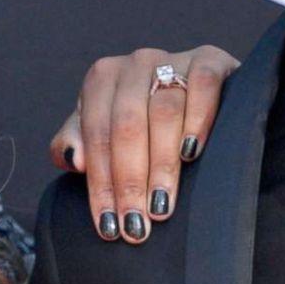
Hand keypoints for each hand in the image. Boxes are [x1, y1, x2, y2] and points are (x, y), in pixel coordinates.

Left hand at [50, 45, 238, 242]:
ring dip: (162, 164)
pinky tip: (192, 153)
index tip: (109, 225)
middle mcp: (135, 63)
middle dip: (130, 181)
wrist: (198, 96)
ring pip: (164, 112)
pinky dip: (197, 119)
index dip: (101, 183)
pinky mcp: (210, 58)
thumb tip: (75, 160)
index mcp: (102, 78)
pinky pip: (202, 85)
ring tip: (161, 206)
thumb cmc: (143, 122)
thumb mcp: (105, 132)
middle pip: (127, 125)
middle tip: (136, 225)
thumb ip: (78, 143)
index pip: (96, 134)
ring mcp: (173, 58)